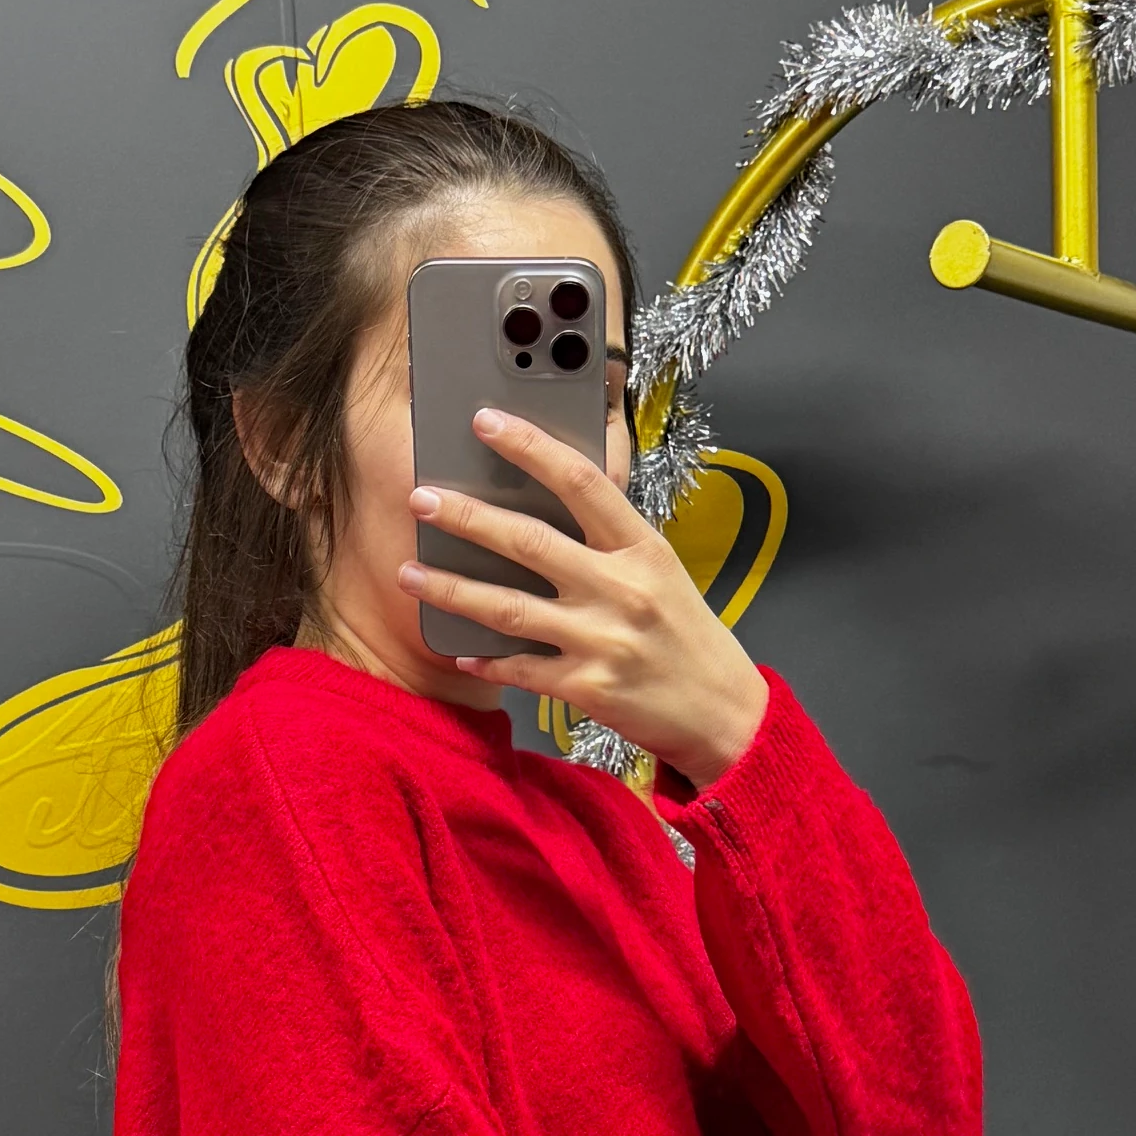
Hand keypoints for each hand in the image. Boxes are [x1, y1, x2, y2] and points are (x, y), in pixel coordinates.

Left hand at [399, 408, 769, 791]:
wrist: (725, 713)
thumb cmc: (689, 637)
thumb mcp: (662, 573)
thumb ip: (612, 542)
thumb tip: (549, 507)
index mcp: (642, 548)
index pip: (581, 482)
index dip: (530, 447)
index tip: (486, 422)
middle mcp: (621, 589)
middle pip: (530, 542)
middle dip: (467, 517)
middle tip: (421, 498)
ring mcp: (602, 641)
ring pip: (509, 608)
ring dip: (452, 588)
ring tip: (409, 572)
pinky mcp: (587, 689)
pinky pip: (520, 669)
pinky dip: (485, 660)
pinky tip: (458, 650)